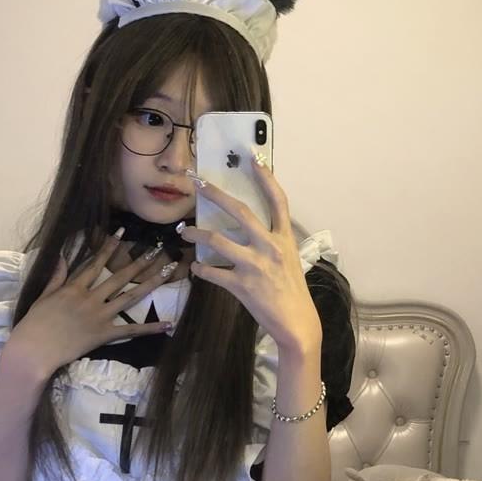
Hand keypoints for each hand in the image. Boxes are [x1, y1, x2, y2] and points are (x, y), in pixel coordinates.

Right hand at [7, 233, 175, 378]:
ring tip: (167, 273)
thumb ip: (56, 277)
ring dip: (150, 284)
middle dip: (139, 262)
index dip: (109, 247)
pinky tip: (168, 324)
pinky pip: (131, 331)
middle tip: (157, 251)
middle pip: (120, 277)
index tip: (121, 233)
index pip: (96, 263)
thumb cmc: (34, 324)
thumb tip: (62, 256)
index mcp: (74, 288)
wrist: (34, 350)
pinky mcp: (104, 334)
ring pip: (130, 297)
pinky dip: (150, 328)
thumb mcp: (43, 296)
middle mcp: (90, 298)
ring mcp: (99, 316)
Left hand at [178, 160, 322, 354]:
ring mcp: (254, 265)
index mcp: (284, 238)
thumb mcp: (290, 260)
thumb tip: (249, 231)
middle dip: (215, 194)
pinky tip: (196, 267)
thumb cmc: (293, 292)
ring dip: (195, 233)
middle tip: (197, 183)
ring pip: (216, 239)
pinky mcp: (241, 285)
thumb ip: (272, 243)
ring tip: (184, 232)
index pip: (278, 200)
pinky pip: (212, 272)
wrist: (297, 323)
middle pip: (239, 210)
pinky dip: (201, 269)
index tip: (253, 157)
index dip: (266, 177)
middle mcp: (270, 246)